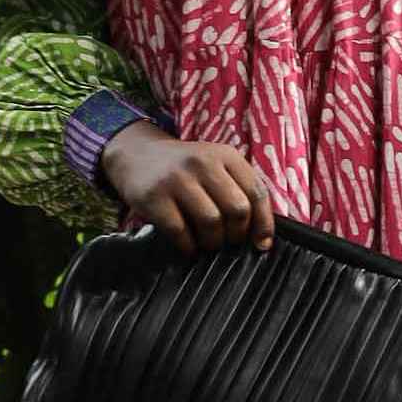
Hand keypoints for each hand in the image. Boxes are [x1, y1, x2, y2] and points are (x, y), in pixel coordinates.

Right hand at [99, 123, 276, 254]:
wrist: (137, 155)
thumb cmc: (185, 170)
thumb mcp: (215, 166)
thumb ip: (239, 189)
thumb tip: (262, 236)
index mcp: (225, 155)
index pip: (257, 192)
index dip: (264, 223)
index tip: (261, 243)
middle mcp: (203, 162)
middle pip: (237, 208)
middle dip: (237, 234)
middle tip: (228, 241)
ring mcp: (177, 178)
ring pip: (212, 221)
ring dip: (213, 242)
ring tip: (208, 244)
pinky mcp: (154, 196)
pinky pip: (180, 230)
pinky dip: (188, 246)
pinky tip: (188, 246)